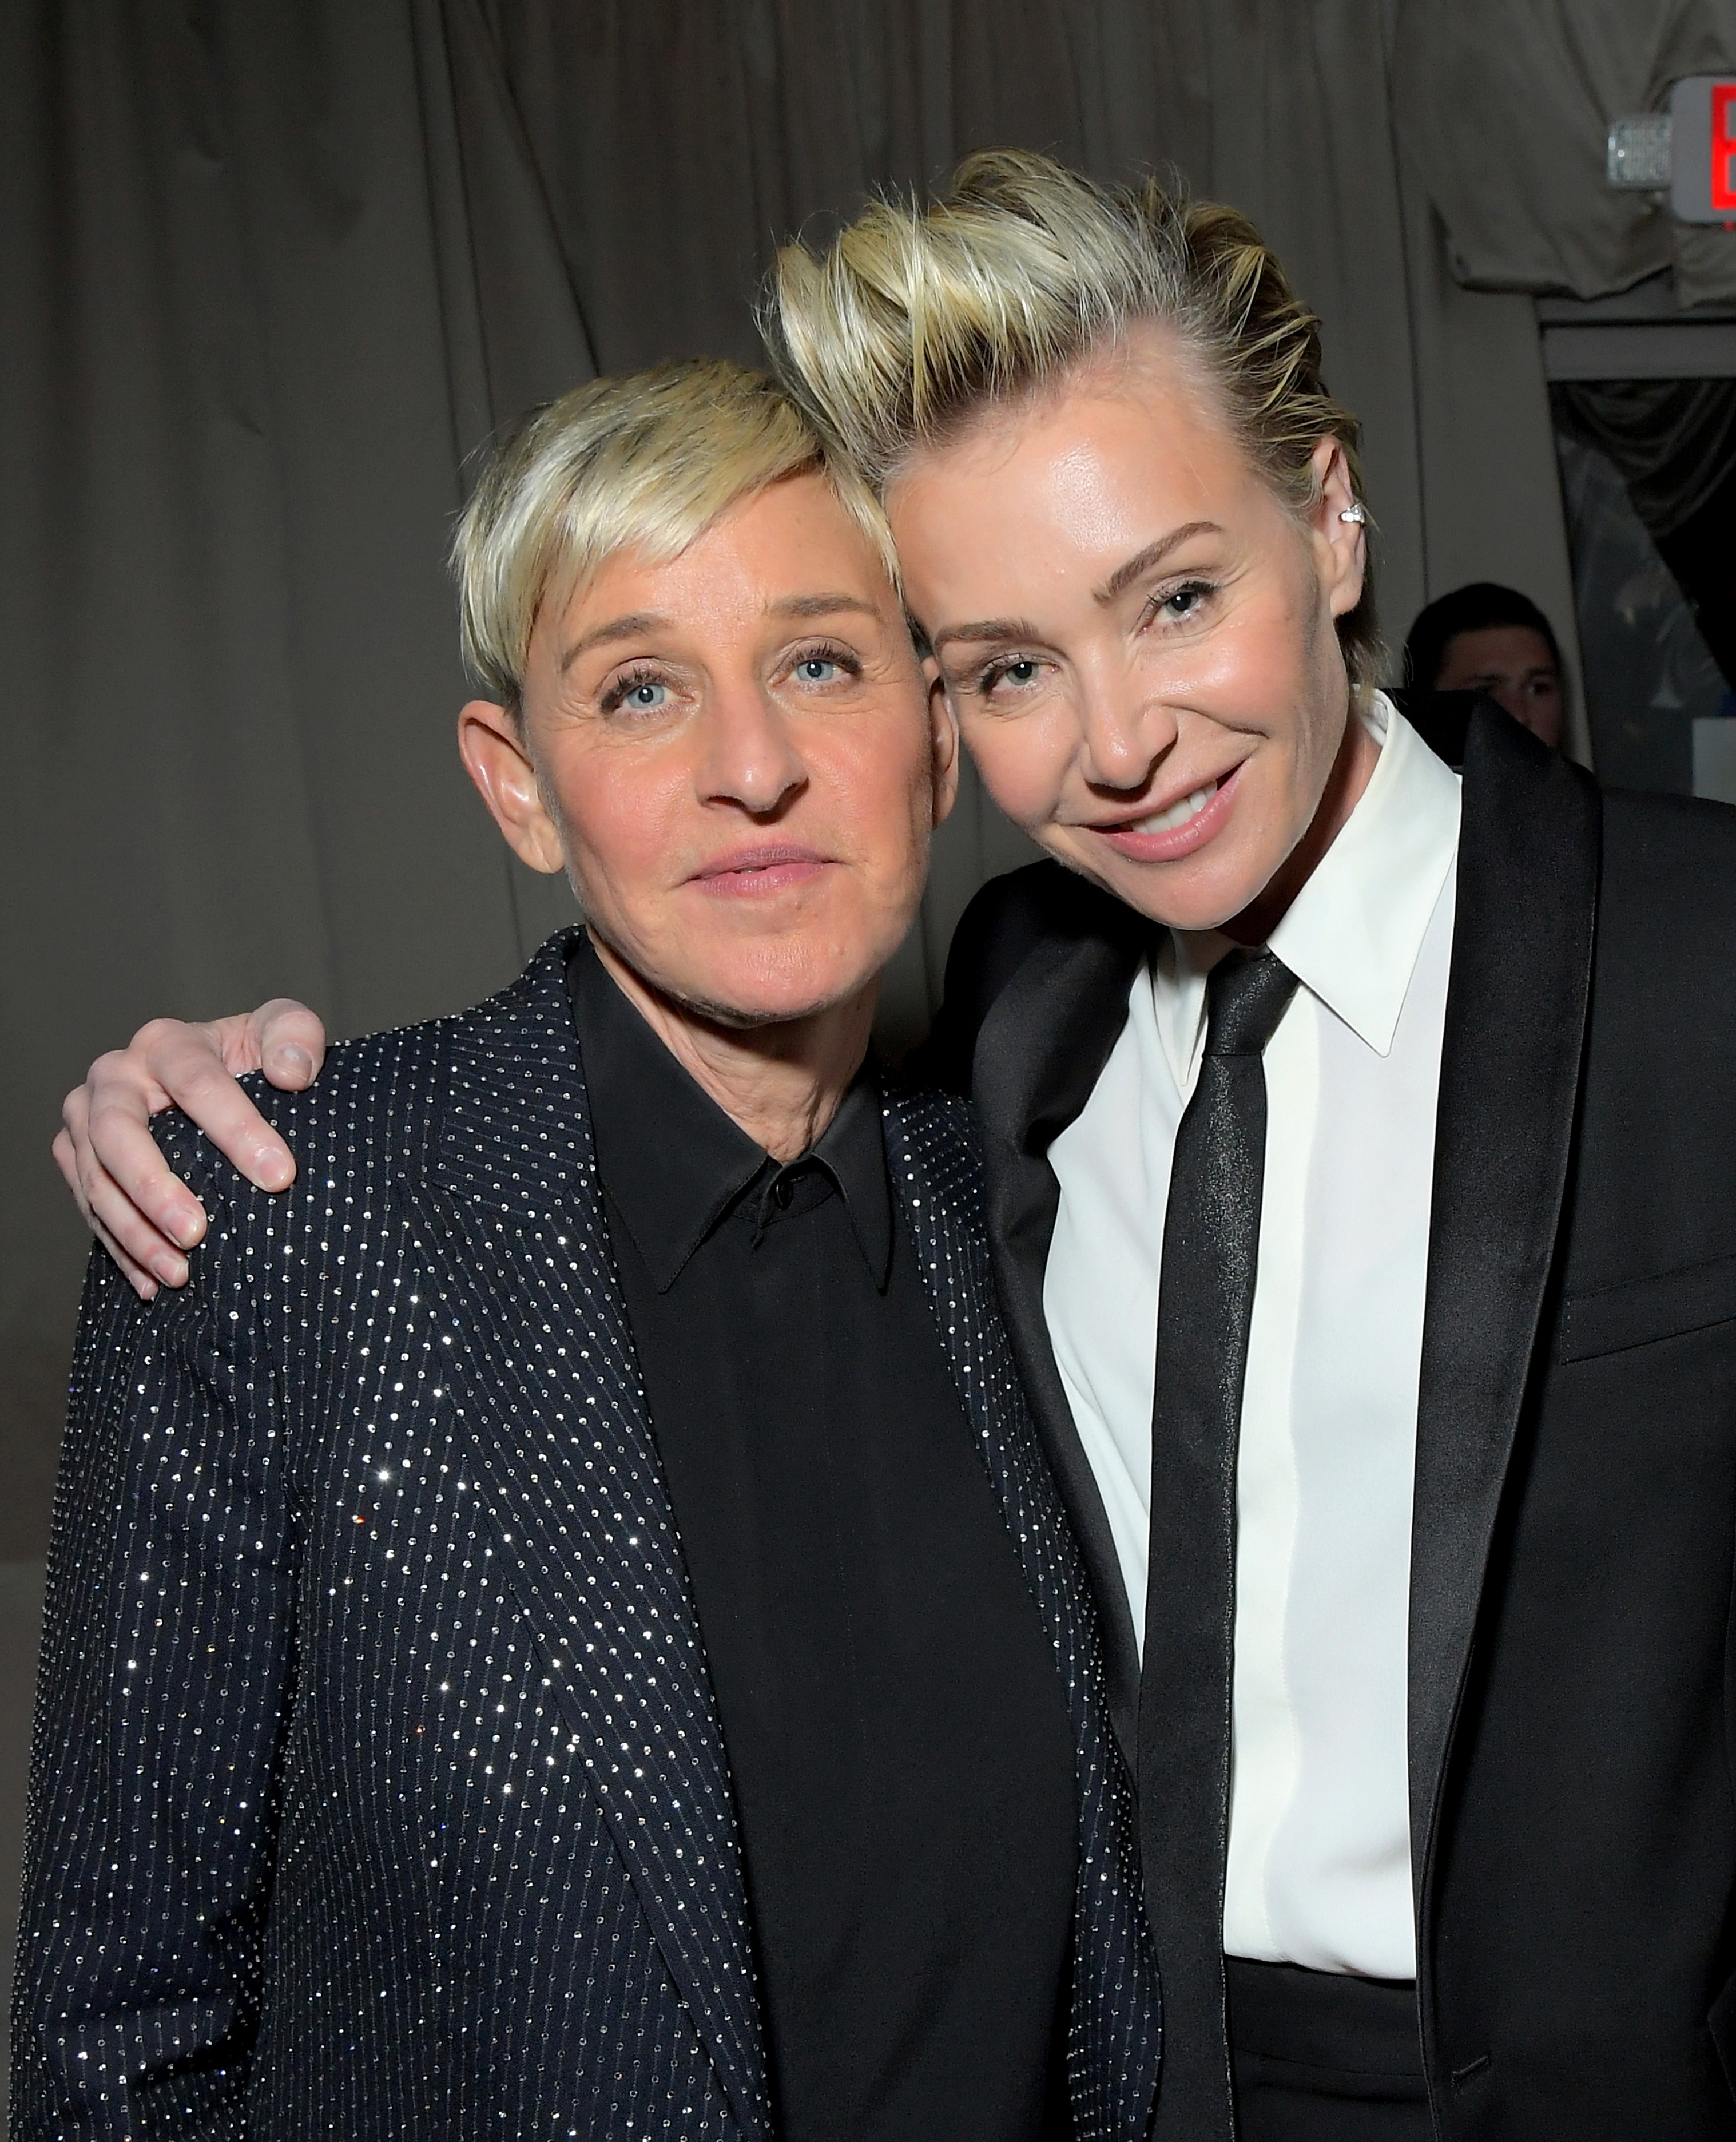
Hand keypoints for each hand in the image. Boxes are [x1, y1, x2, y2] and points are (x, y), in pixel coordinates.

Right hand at [55, 1001, 327, 1298]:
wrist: (212, 1077)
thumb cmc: (253, 1055)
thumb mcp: (284, 1030)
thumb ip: (296, 1037)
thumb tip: (292, 1073)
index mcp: (166, 1042)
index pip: (196, 1082)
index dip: (237, 1129)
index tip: (279, 1177)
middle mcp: (115, 1075)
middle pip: (119, 1132)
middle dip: (154, 1187)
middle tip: (197, 1233)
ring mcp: (86, 1118)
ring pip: (96, 1178)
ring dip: (134, 1231)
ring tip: (178, 1272)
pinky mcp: (77, 1157)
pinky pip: (89, 1207)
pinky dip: (120, 1249)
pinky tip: (153, 1283)